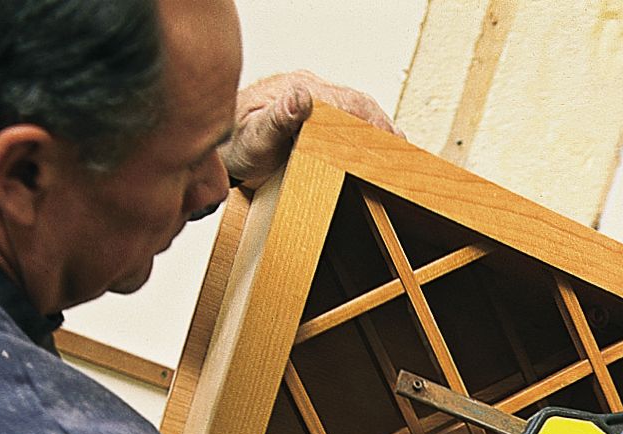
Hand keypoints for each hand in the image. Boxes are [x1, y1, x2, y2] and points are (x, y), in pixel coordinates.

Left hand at [222, 72, 396, 187]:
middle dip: (381, 126)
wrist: (221, 153)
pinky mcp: (310, 118)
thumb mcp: (255, 137)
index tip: (390, 142)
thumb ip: (279, 118)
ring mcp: (310, 104)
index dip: (372, 123)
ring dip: (375, 130)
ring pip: (354, 111)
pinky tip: (375, 150)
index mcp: (297, 91)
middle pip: (356, 104)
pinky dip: (364, 134)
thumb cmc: (234, 146)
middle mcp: (306, 92)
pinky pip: (344, 120)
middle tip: (401, 151)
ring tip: (396, 152)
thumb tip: (303, 97)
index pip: (347, 102)